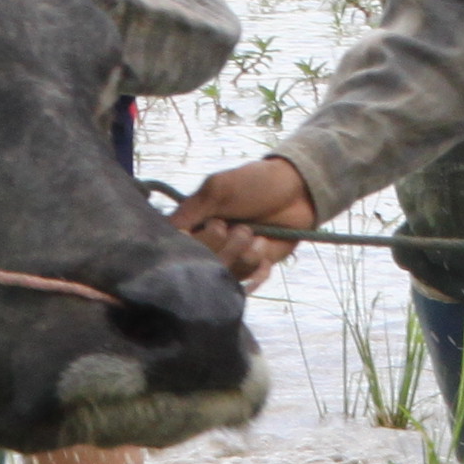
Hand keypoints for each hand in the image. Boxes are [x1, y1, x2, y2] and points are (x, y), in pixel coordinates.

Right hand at [175, 157, 318, 286]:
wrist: (298, 189)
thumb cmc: (255, 182)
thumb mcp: (218, 188)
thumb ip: (190, 210)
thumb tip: (165, 232)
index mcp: (196, 224)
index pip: (178, 247)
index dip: (193, 243)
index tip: (209, 228)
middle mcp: (210, 244)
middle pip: (202, 265)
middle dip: (222, 246)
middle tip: (237, 227)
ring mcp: (232, 258)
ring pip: (226, 274)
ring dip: (244, 253)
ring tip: (255, 234)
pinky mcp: (254, 268)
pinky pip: (247, 280)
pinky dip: (257, 264)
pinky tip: (263, 246)